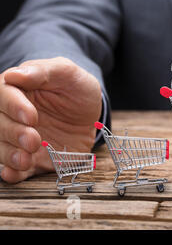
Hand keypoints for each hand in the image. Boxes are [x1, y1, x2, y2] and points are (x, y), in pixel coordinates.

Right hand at [0, 57, 101, 182]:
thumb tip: (14, 74)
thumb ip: (43, 71)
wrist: (90, 112)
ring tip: (26, 160)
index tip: (31, 116)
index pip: (2, 95)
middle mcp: (11, 115)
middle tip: (33, 140)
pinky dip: (11, 173)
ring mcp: (19, 138)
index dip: (13, 107)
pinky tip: (16, 172)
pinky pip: (13, 168)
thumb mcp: (67, 73)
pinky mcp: (30, 158)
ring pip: (1, 147)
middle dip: (13, 134)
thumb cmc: (76, 87)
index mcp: (16, 89)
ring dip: (9, 155)